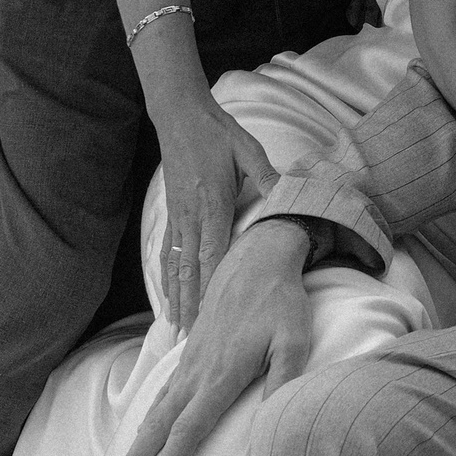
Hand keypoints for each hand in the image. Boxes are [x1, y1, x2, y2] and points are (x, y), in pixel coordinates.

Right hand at [112, 222, 311, 455]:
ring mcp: (191, 360)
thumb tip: (270, 421)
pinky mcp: (192, 350)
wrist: (256, 261)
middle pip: (161, 422)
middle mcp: (198, 371)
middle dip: (139, 455)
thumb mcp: (295, 342)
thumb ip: (283, 381)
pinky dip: (150, 411)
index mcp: (222, 375)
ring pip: (158, 406)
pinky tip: (147, 422)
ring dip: (139, 437)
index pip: (190, 427)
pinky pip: (164, 388)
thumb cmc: (280, 304)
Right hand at [153, 99, 276, 333]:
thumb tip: (289, 193)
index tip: (212, 313)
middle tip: (193, 339)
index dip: (212, 286)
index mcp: (213, 204)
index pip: (213, 252)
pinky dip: (165, 279)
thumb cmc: (218, 133)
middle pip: (190, 270)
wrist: (181, 115)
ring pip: (175, 267)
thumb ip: (266, 175)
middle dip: (191, 306)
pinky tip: (166, 297)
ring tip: (176, 329)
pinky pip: (167, 253)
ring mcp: (178, 218)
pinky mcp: (171, 215)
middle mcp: (192, 217)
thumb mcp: (248, 150)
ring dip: (175, 299)